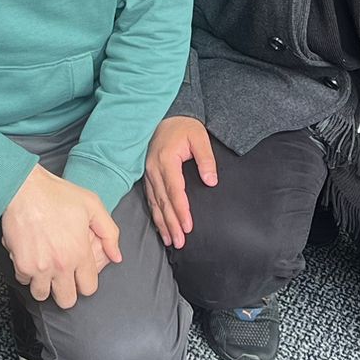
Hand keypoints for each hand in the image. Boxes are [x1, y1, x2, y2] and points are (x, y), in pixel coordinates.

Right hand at [1, 166, 120, 308]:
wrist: (24, 188)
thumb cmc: (57, 194)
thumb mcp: (92, 205)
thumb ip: (109, 233)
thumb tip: (117, 256)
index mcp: (80, 253)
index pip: (89, 288)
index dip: (85, 282)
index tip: (79, 273)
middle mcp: (61, 265)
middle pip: (67, 300)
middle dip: (66, 291)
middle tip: (62, 277)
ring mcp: (39, 267)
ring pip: (42, 295)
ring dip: (44, 285)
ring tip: (45, 269)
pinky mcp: (21, 264)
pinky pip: (23, 281)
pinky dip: (26, 273)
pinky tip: (30, 258)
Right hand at [142, 115, 216, 249]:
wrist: (166, 117)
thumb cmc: (184, 127)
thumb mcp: (199, 137)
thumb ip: (206, 159)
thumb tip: (211, 182)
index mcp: (166, 159)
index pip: (174, 190)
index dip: (181, 209)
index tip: (188, 226)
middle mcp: (154, 169)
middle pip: (163, 201)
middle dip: (171, 223)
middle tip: (180, 242)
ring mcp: (148, 173)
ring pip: (155, 203)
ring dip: (162, 223)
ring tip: (170, 241)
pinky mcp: (148, 176)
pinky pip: (151, 198)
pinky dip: (156, 214)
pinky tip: (161, 227)